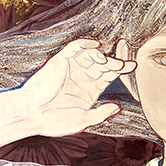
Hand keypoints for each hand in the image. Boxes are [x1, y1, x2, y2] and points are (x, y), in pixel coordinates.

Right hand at [17, 38, 135, 135]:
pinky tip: (96, 45)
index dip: (122, 69)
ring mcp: (72, 67)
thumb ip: (101, 113)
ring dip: (102, 55)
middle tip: (124, 62)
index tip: (134, 65)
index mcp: (91, 89)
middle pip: (105, 63)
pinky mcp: (60, 61)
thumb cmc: (54, 121)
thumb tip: (117, 108)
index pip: (110, 75)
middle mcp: (83, 76)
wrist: (31, 115)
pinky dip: (85, 44)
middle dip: (116, 61)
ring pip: (92, 55)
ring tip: (107, 61)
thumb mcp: (83, 119)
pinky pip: (74, 47)